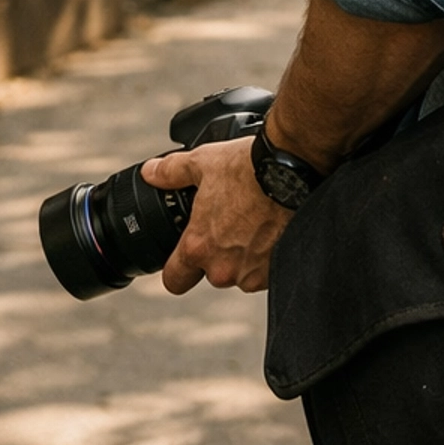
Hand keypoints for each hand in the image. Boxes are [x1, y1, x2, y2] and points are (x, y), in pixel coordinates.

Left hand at [140, 137, 293, 295]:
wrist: (292, 171)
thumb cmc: (248, 168)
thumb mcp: (202, 163)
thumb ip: (171, 172)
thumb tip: (151, 172)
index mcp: (198, 247)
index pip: (174, 281)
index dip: (176, 270)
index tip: (183, 258)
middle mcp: (224, 269)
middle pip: (212, 274)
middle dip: (218, 256)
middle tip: (229, 225)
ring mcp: (252, 274)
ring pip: (241, 274)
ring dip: (244, 258)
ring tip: (254, 224)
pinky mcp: (278, 271)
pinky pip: (266, 271)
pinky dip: (267, 256)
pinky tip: (272, 229)